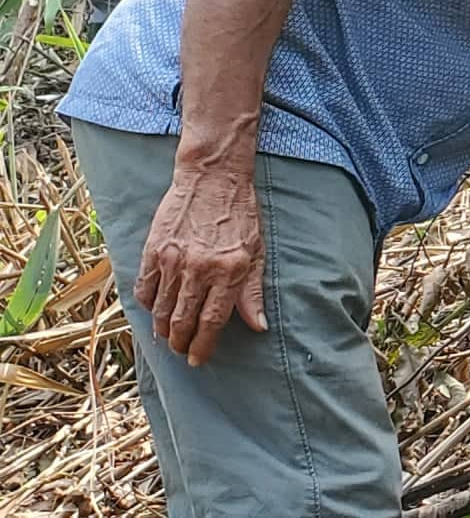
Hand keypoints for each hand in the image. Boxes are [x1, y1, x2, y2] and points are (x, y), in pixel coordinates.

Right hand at [136, 164, 268, 365]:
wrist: (212, 179)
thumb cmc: (240, 215)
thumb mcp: (256, 252)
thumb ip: (253, 292)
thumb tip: (258, 326)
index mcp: (229, 271)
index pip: (212, 322)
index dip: (203, 346)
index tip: (198, 359)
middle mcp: (200, 269)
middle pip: (182, 321)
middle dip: (180, 343)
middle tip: (181, 350)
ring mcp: (173, 260)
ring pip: (159, 310)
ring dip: (161, 329)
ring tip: (166, 336)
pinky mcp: (153, 250)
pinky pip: (144, 288)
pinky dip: (147, 305)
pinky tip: (153, 310)